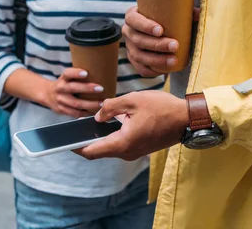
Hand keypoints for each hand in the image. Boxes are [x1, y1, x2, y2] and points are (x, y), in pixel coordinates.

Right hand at [40, 68, 104, 117]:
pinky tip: (94, 111)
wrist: (47, 94)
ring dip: (90, 104)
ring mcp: (60, 100)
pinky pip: (75, 113)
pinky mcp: (62, 110)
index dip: (76, 73)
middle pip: (73, 88)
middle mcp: (60, 88)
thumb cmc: (64, 84)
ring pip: (76, 104)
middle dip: (87, 88)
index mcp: (63, 79)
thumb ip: (78, 76)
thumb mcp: (67, 78)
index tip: (86, 73)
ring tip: (101, 103)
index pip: (68, 73)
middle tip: (100, 88)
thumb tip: (100, 73)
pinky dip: (86, 113)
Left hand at [73, 90, 188, 160]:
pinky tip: (112, 121)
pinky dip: (114, 135)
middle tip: (74, 127)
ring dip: (101, 136)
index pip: (92, 151)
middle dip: (86, 140)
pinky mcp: (142, 147)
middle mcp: (127, 152)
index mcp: (122, 142)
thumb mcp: (133, 100)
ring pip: (111, 146)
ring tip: (91, 122)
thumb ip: (111, 107)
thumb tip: (97, 116)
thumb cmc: (162, 108)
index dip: (75, 147)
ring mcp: (135, 151)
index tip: (63, 142)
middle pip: (100, 150)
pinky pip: (122, 143)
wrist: (188, 118)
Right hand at [123, 7, 199, 76]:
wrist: (160, 31)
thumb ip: (185, 12)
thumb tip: (198, 13)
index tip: (160, 30)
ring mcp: (130, 47)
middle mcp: (128, 32)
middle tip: (175, 45)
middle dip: (157, 44)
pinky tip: (165, 71)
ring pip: (139, 56)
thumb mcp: (173, 13)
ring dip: (157, 60)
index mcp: (132, 16)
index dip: (145, 25)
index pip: (133, 20)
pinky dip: (153, 71)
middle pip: (138, 40)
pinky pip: (141, 69)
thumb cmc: (165, 19)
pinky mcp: (134, 60)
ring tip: (174, 61)